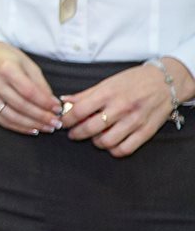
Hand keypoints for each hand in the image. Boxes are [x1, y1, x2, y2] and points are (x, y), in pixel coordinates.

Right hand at [0, 42, 62, 133]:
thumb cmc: (10, 60)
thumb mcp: (29, 65)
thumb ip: (41, 85)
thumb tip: (53, 105)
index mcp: (6, 68)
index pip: (29, 91)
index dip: (45, 103)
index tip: (57, 109)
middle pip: (21, 105)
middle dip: (41, 116)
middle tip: (56, 123)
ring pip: (11, 116)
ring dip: (32, 124)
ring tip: (47, 127)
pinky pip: (2, 120)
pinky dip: (19, 127)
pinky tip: (32, 128)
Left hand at [61, 62, 179, 156]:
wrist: (166, 82)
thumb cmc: (134, 80)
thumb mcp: (108, 82)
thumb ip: (85, 94)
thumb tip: (65, 101)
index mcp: (108, 93)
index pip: (80, 110)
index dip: (67, 119)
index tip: (64, 122)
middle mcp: (121, 108)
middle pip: (90, 128)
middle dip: (77, 134)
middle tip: (73, 133)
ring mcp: (134, 121)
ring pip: (106, 141)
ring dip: (95, 142)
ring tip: (93, 137)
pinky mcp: (146, 131)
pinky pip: (125, 149)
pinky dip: (114, 150)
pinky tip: (111, 143)